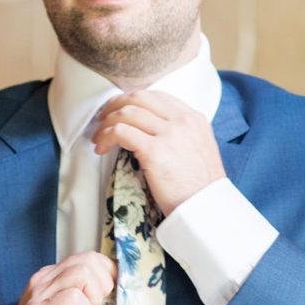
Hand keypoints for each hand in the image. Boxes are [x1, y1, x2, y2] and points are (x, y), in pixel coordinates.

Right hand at [3, 251, 116, 304]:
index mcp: (53, 277)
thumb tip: (113, 285)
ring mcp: (40, 294)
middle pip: (88, 261)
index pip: (88, 256)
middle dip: (103, 285)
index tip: (111, 292)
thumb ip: (87, 295)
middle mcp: (44, 279)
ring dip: (93, 298)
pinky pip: (72, 298)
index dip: (107, 272)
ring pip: (82, 274)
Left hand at [92, 91, 225, 215]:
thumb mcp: (200, 149)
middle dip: (115, 105)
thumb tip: (153, 130)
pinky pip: (121, 132)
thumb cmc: (200, 187)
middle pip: (139, 98)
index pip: (157, 96)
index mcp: (194, 118)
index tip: (119, 109)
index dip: (132, 100)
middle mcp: (183, 121)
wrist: (206, 208)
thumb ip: (181, 134)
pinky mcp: (155, 151)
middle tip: (102, 118)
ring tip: (99, 137)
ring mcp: (169, 134)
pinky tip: (101, 148)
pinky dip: (106, 136)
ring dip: (106, 123)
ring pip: (127, 113)